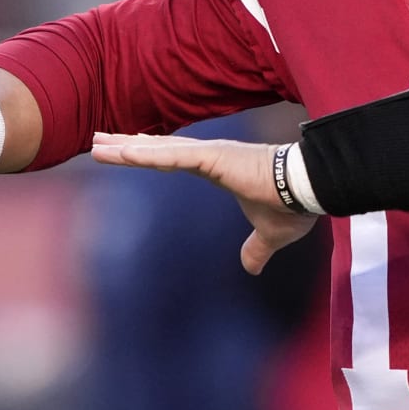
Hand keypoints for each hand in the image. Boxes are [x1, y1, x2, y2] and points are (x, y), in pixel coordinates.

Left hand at [90, 133, 315, 273]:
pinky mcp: (216, 156)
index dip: (149, 155)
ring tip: (98, 145)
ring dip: (127, 148)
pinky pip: (175, 155)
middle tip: (98, 141)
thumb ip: (256, 249)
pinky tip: (125, 151)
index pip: (174, 160)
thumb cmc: (293, 205)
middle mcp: (210, 156)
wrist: (310, 188)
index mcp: (218, 169)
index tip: (125, 150)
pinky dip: (149, 153)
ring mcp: (211, 154)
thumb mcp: (271, 235)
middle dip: (128, 145)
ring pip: (160, 151)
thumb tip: (251, 268)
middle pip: (159, 150)